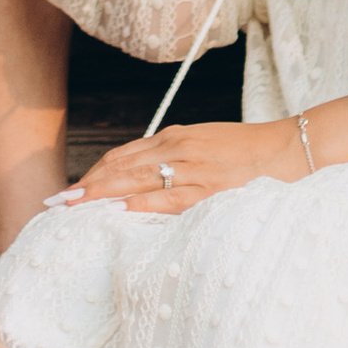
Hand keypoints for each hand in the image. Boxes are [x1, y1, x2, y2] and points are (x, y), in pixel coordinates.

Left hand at [59, 122, 292, 213]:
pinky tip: (119, 210)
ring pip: (137, 179)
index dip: (96, 172)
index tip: (73, 189)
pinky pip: (168, 196)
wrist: (288, 149)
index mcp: (176, 137)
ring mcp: (193, 168)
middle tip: (60, 201)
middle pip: (122, 166)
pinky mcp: (210, 189)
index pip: (124, 155)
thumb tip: (142, 177)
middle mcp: (178, 148)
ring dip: (104, 194)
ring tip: (77, 207)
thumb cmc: (246, 151)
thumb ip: (174, 155)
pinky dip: (141, 202)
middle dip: (89, 185)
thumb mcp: (203, 143)